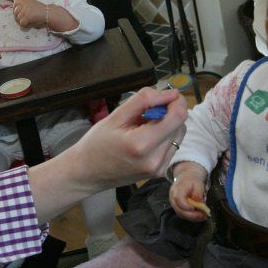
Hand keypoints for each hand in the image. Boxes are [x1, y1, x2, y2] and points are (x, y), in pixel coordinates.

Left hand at [12, 0, 46, 28]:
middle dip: (18, 18)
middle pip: (15, 13)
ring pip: (18, 19)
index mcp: (25, 0)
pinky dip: (25, 26)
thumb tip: (16, 15)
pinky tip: (30, 25)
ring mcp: (25, 10)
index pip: (15, 4)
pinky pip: (22, 23)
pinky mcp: (27, 16)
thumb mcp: (32, 5)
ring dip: (22, 23)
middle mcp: (24, 4)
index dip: (16, 11)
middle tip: (23, 22)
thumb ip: (24, 7)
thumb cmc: (42, 11)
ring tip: (28, 23)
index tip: (19, 15)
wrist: (49, 14)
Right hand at [27, 88, 186, 222]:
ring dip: (168, 124)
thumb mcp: (116, 116)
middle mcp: (156, 159)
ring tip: (144, 125)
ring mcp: (159, 168)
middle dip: (169, 112)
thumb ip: (143, 101)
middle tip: (147, 110)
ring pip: (179, 135)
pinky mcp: (159, 172)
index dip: (176, 101)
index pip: (177, 117)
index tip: (166, 94)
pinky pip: (172, 146)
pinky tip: (146, 137)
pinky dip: (164, 136)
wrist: (87, 173)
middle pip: (180, 125)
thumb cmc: (96, 143)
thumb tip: (169, 93)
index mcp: (142, 144)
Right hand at [168, 161, 209, 220]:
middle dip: (191, 215)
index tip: (194, 208)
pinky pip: (183, 214)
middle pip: (179, 209)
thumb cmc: (192, 181)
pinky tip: (199, 216)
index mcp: (177, 189)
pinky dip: (191, 217)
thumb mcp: (198, 184)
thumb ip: (198, 193)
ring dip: (192, 217)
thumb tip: (199, 202)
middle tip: (202, 215)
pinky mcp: (177, 208)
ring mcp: (174, 204)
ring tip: (202, 216)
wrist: (185, 178)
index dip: (186, 206)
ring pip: (181, 214)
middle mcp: (173, 198)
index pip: (178, 199)